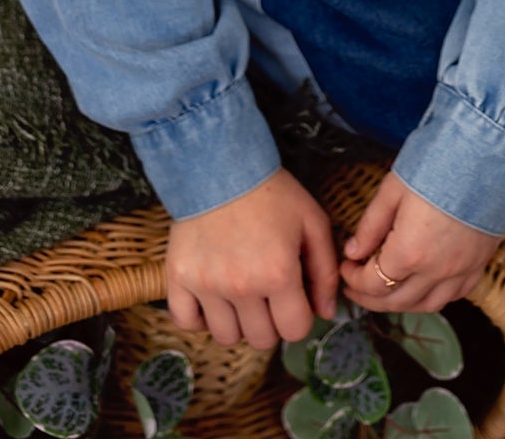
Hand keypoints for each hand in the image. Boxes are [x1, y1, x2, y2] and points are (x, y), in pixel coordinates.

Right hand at [164, 167, 338, 349]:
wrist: (221, 164)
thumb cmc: (272, 193)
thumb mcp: (312, 222)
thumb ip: (324, 271)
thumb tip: (325, 314)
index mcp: (278, 273)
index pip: (295, 330)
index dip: (299, 316)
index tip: (294, 297)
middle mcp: (241, 286)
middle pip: (261, 339)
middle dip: (271, 321)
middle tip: (268, 293)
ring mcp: (206, 285)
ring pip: (226, 336)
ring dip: (237, 322)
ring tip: (240, 293)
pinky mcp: (178, 279)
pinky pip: (187, 323)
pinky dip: (200, 318)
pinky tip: (212, 297)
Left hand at [340, 170, 498, 313]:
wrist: (487, 153)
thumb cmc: (437, 164)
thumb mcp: (393, 190)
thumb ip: (370, 226)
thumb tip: (353, 252)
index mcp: (410, 252)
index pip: (373, 283)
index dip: (353, 279)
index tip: (347, 266)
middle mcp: (436, 271)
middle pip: (396, 302)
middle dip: (370, 297)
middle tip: (356, 286)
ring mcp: (461, 270)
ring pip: (426, 305)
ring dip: (401, 303)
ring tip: (386, 291)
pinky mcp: (480, 264)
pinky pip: (455, 295)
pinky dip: (434, 296)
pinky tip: (423, 285)